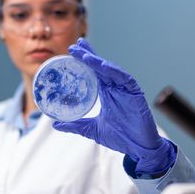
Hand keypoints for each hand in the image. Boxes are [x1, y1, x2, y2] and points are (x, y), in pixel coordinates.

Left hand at [53, 38, 176, 175]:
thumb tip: (55, 124)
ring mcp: (126, 90)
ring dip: (98, 61)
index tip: (72, 50)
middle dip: (88, 55)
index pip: (93, 72)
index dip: (84, 60)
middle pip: (100, 67)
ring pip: (111, 71)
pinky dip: (114, 71)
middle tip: (75, 45)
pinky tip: (103, 66)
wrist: (139, 149)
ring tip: (84, 54)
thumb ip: (75, 125)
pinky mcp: (136, 94)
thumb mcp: (92, 130)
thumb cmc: (120, 137)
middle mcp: (115, 89)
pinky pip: (125, 79)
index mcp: (106, 93)